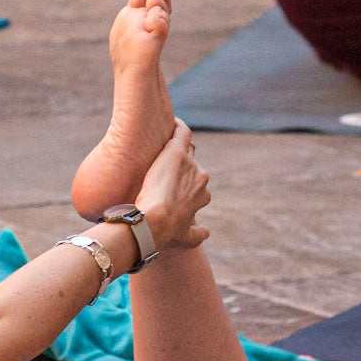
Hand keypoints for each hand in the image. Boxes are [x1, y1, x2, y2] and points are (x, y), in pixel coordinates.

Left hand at [133, 121, 211, 251]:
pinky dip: (177, 126)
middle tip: (159, 167)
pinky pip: (181, 132)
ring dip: (176, 146)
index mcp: (202, 194)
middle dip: (178, 165)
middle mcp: (201, 177)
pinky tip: (169, 121)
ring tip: (159, 144)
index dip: (182, 183)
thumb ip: (198, 235)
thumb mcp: (185, 238)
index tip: (169, 185)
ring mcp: (190, 163)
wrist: (154, 221)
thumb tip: (207, 233)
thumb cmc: (165, 232)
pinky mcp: (176, 151)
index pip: (195, 183)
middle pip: (191, 164)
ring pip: (186, 147)